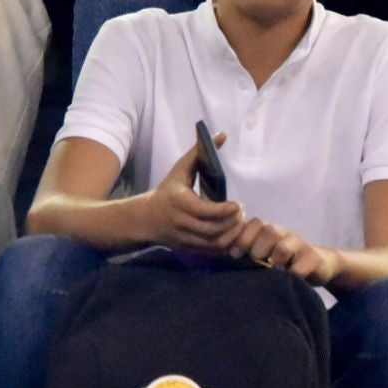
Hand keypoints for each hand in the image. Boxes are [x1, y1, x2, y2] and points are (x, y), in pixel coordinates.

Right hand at [136, 137, 243, 252]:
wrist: (146, 219)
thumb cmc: (167, 191)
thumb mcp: (179, 170)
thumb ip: (199, 153)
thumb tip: (221, 135)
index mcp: (180, 202)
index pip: (206, 211)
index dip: (225, 210)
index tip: (238, 204)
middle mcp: (182, 223)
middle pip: (213, 229)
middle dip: (231, 223)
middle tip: (241, 213)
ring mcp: (185, 239)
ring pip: (213, 244)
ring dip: (231, 236)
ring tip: (238, 224)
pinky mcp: (189, 249)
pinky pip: (211, 252)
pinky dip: (225, 246)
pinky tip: (232, 236)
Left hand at [227, 217, 341, 283]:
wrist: (321, 265)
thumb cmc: (284, 263)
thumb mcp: (266, 254)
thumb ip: (246, 253)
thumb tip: (218, 256)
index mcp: (269, 232)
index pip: (254, 224)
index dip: (242, 237)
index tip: (234, 254)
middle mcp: (284, 235)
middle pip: (268, 230)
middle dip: (257, 247)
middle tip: (255, 262)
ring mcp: (300, 245)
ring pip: (283, 246)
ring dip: (274, 259)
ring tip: (271, 270)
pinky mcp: (314, 259)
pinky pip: (301, 265)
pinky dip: (293, 273)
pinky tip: (289, 280)